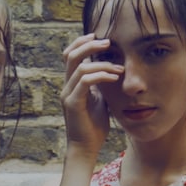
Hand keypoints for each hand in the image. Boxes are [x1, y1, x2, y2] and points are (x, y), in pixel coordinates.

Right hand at [61, 33, 121, 159]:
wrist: (86, 148)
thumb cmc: (94, 127)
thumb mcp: (100, 100)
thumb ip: (101, 86)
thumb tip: (112, 72)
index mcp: (72, 84)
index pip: (70, 55)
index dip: (82, 42)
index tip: (99, 37)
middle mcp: (66, 87)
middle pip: (71, 55)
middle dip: (89, 45)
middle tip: (108, 42)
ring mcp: (68, 94)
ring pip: (80, 67)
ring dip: (102, 63)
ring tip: (119, 68)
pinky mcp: (73, 103)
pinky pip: (85, 81)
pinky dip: (101, 75)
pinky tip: (114, 77)